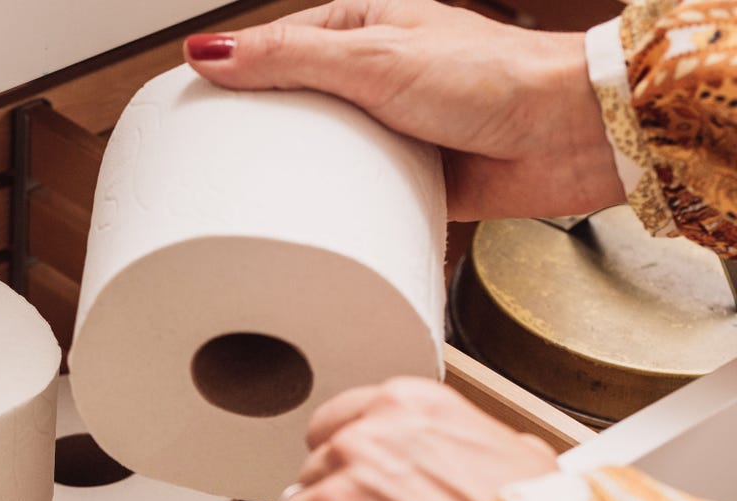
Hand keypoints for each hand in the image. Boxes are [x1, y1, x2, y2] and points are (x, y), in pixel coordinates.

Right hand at [183, 0, 624, 220]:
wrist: (567, 137)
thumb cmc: (494, 77)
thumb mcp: (372, 58)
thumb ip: (288, 58)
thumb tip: (210, 51)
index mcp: (360, 29)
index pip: (273, 48)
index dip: (228, 74)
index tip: (187, 104)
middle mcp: (372, 77)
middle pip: (291, 104)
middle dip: (258, 130)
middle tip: (211, 160)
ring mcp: (389, 128)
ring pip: (321, 152)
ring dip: (297, 172)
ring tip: (251, 196)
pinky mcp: (409, 178)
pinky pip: (357, 194)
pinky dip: (337, 206)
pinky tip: (312, 218)